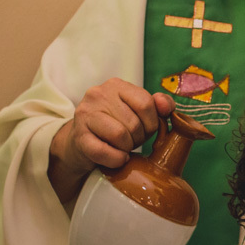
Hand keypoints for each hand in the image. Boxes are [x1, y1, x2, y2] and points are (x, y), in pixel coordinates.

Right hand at [48, 79, 172, 201]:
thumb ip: (159, 105)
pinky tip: (118, 158)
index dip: (152, 123)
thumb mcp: (139, 111)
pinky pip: (103, 152)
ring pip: (120, 135)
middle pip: (134, 122)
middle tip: (133, 140)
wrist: (83, 142)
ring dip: (128, 148)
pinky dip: (116, 159)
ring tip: (124, 147)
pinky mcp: (78, 137)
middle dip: (140, 137)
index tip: (147, 129)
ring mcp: (85, 115)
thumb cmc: (117, 125)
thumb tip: (166, 107)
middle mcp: (97, 94)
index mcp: (116, 85)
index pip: (146, 104)